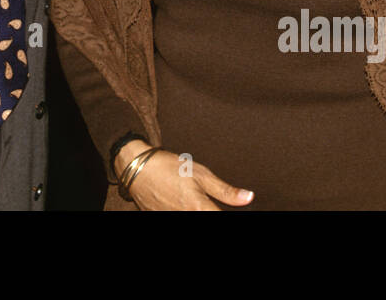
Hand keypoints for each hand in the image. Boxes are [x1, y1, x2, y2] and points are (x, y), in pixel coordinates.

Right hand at [113, 139, 253, 210]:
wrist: (136, 167)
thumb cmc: (169, 167)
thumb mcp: (200, 174)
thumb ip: (225, 190)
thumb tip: (248, 198)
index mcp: (198, 208)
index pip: (220, 218)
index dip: (230, 213)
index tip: (241, 209)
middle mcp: (185, 217)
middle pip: (206, 216)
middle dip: (211, 209)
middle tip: (208, 200)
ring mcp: (171, 219)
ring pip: (190, 218)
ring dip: (196, 210)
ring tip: (194, 200)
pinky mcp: (160, 218)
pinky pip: (177, 218)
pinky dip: (183, 210)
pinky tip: (181, 202)